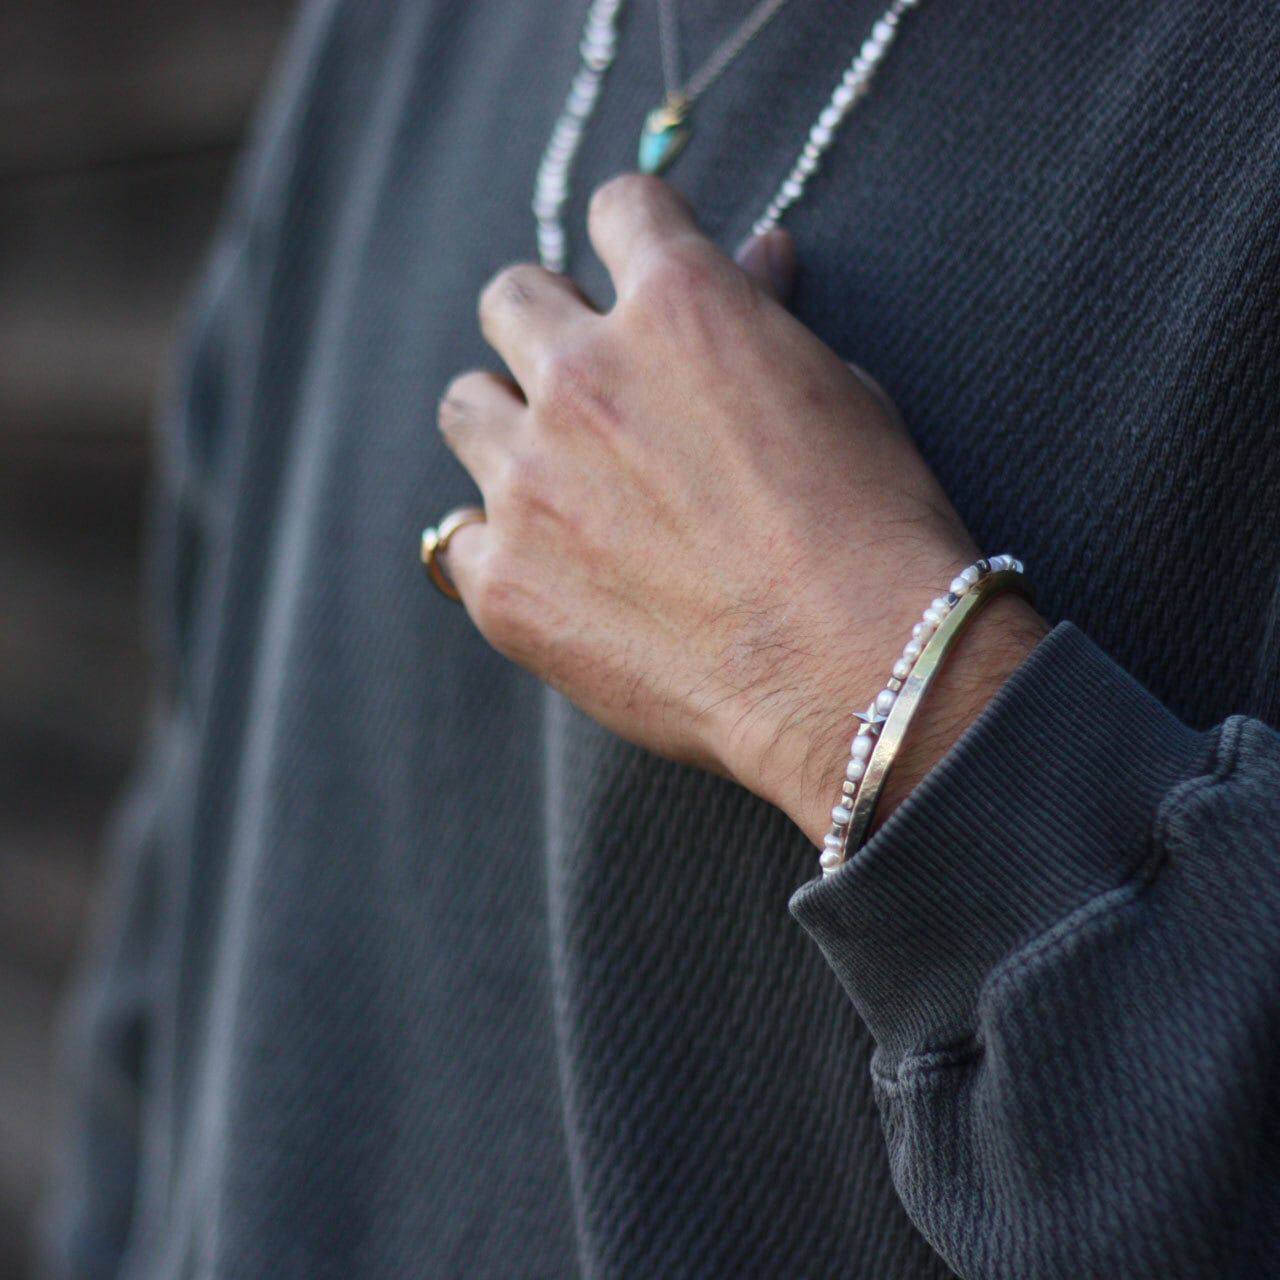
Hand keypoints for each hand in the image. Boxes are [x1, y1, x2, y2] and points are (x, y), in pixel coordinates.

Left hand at [436, 174, 1045, 848]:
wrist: (856, 671)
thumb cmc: (871, 531)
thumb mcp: (838, 393)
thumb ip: (767, 318)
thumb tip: (756, 255)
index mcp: (679, 307)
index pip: (619, 209)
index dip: (634, 235)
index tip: (639, 272)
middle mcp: (584, 376)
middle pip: (513, 296)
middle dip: (548, 326)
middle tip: (590, 383)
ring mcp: (530, 480)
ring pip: (465, 406)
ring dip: (505, 426)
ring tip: (560, 480)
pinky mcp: (503, 580)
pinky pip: (460, 536)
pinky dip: (499, 545)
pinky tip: (556, 573)